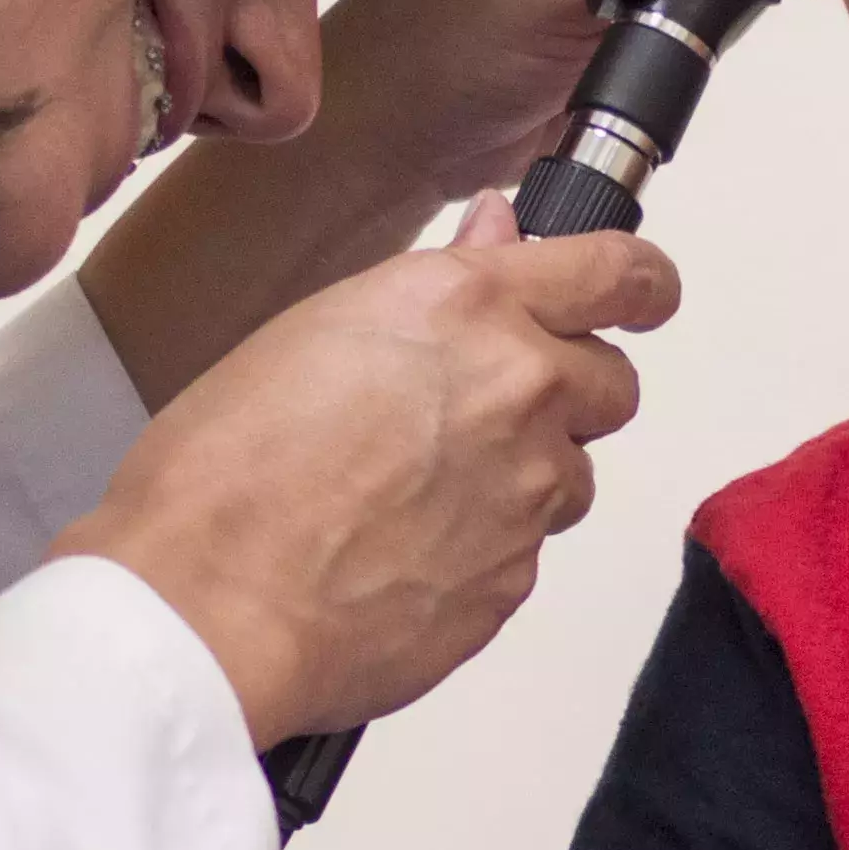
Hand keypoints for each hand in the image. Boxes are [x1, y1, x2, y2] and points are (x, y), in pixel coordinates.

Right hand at [56, 199, 671, 740]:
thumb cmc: (223, 472)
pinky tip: (398, 556)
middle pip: (612, 383)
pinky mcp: (516, 582)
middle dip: (566, 393)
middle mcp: (518, 390)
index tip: (643, 293)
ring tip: (416, 497)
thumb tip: (491, 242)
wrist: (205, 607)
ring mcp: (527, 493)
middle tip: (483, 413)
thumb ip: (431, 289)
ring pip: (571, 476)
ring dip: (523, 480)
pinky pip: (525, 553)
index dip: (642, 284)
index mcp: (468, 307)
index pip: (617, 273)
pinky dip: (482, 551)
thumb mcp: (313, 333)